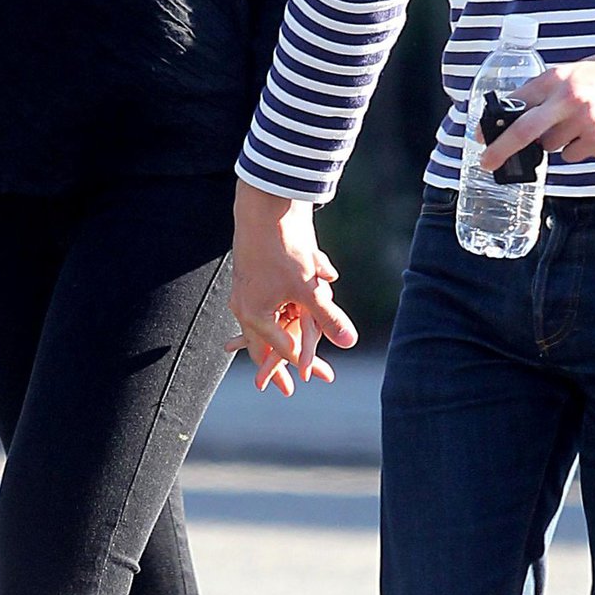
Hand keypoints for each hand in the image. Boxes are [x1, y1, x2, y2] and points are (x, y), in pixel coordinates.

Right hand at [228, 182, 358, 395]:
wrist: (266, 206)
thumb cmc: (285, 249)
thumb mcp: (311, 288)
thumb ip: (328, 317)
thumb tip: (349, 342)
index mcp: (255, 316)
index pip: (282, 350)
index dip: (303, 366)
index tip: (317, 379)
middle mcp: (246, 306)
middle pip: (264, 345)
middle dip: (279, 365)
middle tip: (284, 389)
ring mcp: (248, 291)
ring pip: (267, 321)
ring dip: (286, 332)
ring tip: (284, 355)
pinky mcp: (256, 275)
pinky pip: (271, 300)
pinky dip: (288, 305)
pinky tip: (300, 302)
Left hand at [478, 43, 594, 169]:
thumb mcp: (572, 72)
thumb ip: (546, 91)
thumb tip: (518, 114)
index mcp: (558, 78)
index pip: (517, 102)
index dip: (495, 122)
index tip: (481, 134)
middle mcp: (569, 99)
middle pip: (525, 131)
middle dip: (502, 149)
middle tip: (487, 161)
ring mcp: (586, 122)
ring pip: (553, 146)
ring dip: (556, 142)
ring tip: (578, 123)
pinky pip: (576, 155)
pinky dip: (579, 148)